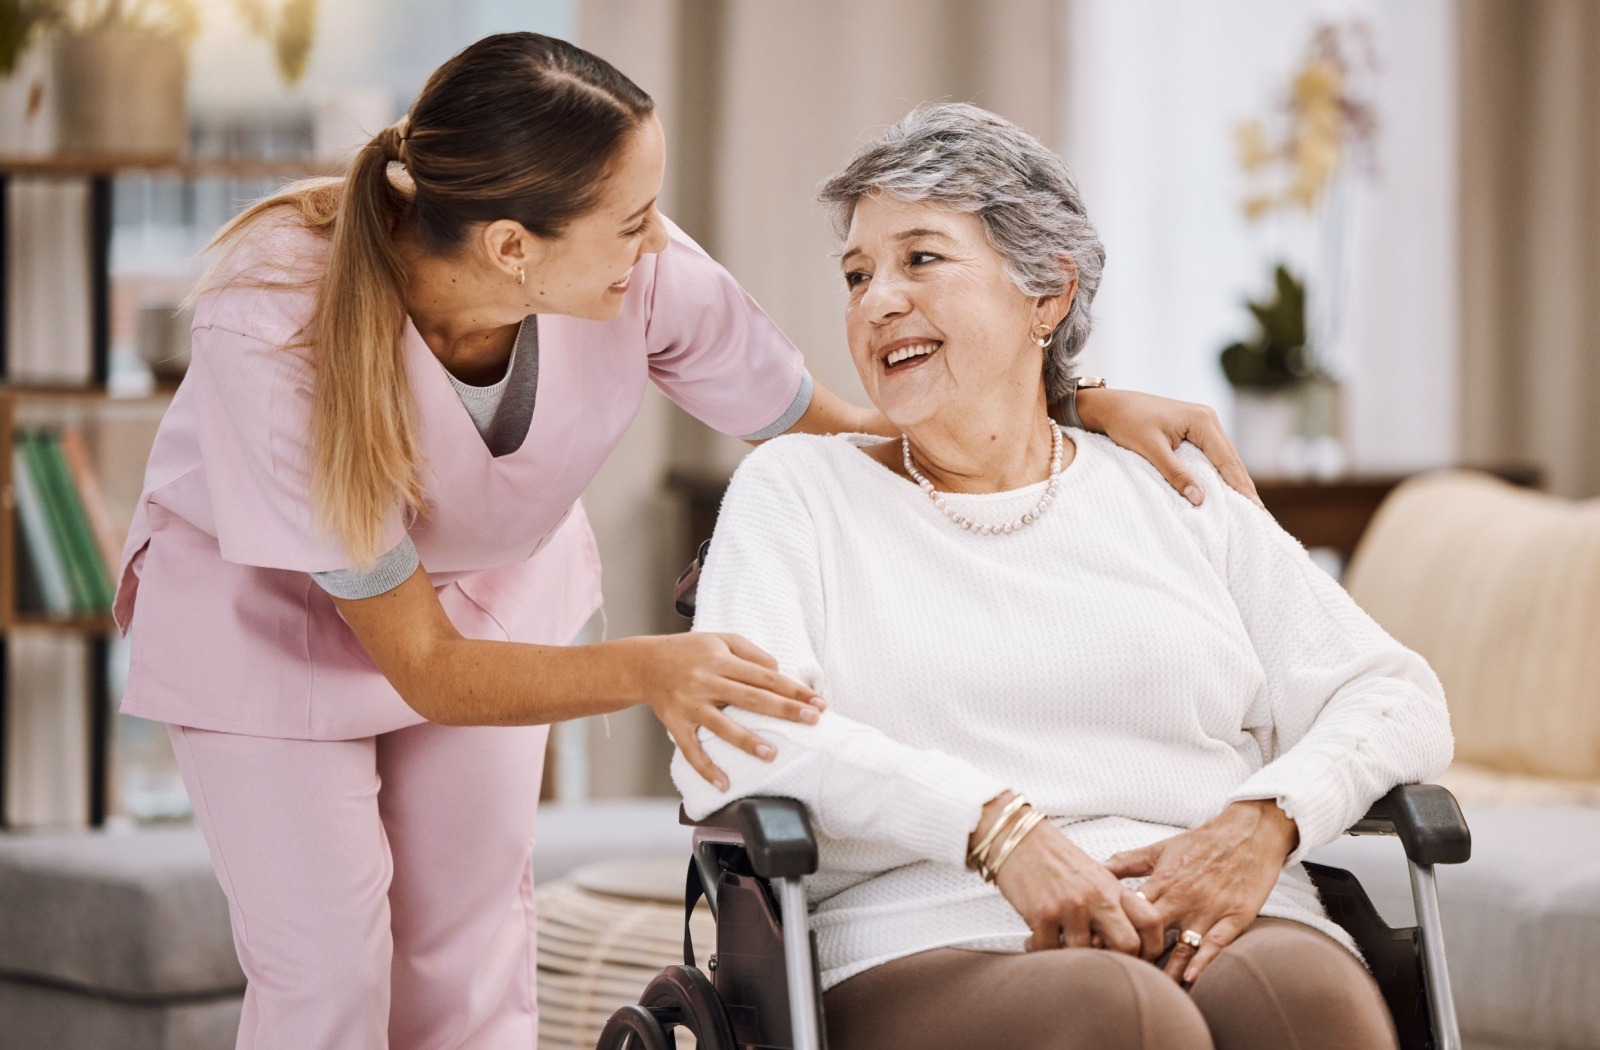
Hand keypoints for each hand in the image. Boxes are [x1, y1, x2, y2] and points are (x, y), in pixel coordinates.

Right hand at [623, 633, 824, 788]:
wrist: (643, 664)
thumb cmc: (688, 651)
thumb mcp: (720, 639)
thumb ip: (752, 652)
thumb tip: (778, 670)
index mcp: (720, 660)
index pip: (765, 676)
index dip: (793, 689)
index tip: (818, 702)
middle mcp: (706, 682)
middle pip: (751, 698)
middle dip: (784, 710)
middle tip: (812, 721)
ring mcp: (690, 706)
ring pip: (722, 726)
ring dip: (747, 741)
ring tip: (771, 754)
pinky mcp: (675, 725)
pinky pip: (691, 750)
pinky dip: (706, 769)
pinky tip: (723, 784)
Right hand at [975, 795, 1163, 957]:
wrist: (1018, 837)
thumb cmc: (1053, 857)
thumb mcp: (1093, 875)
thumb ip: (1110, 904)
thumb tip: (1121, 943)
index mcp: (1112, 887)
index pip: (1151, 921)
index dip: (1152, 948)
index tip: (1139, 959)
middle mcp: (1096, 897)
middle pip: (1128, 945)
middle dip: (1118, 962)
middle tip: (1102, 964)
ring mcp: (1070, 906)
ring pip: (1085, 954)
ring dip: (1071, 958)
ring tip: (1058, 947)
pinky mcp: (1042, 913)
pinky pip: (1048, 951)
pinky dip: (1040, 951)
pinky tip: (1035, 942)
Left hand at [1076, 388, 1262, 507]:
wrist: (1112, 405)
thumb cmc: (1128, 423)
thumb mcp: (1150, 449)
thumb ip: (1176, 474)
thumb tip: (1200, 499)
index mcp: (1202, 420)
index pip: (1227, 459)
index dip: (1240, 485)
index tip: (1255, 507)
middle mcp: (1208, 419)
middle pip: (1231, 458)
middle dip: (1244, 485)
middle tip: (1259, 513)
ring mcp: (1203, 422)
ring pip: (1225, 457)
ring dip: (1234, 480)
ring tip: (1248, 506)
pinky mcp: (1195, 429)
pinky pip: (1213, 454)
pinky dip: (1221, 472)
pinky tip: (1226, 489)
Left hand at [1104, 800, 1298, 983]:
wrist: (1249, 831)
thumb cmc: (1202, 841)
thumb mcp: (1160, 849)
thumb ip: (1127, 862)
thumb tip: (1094, 868)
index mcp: (1162, 882)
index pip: (1130, 912)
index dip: (1112, 930)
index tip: (1097, 948)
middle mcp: (1182, 898)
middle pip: (1151, 933)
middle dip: (1136, 955)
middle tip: (1121, 974)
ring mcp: (1209, 909)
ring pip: (1182, 945)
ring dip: (1167, 969)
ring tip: (1154, 989)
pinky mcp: (1235, 916)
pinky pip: (1217, 943)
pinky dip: (1205, 961)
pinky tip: (1192, 978)